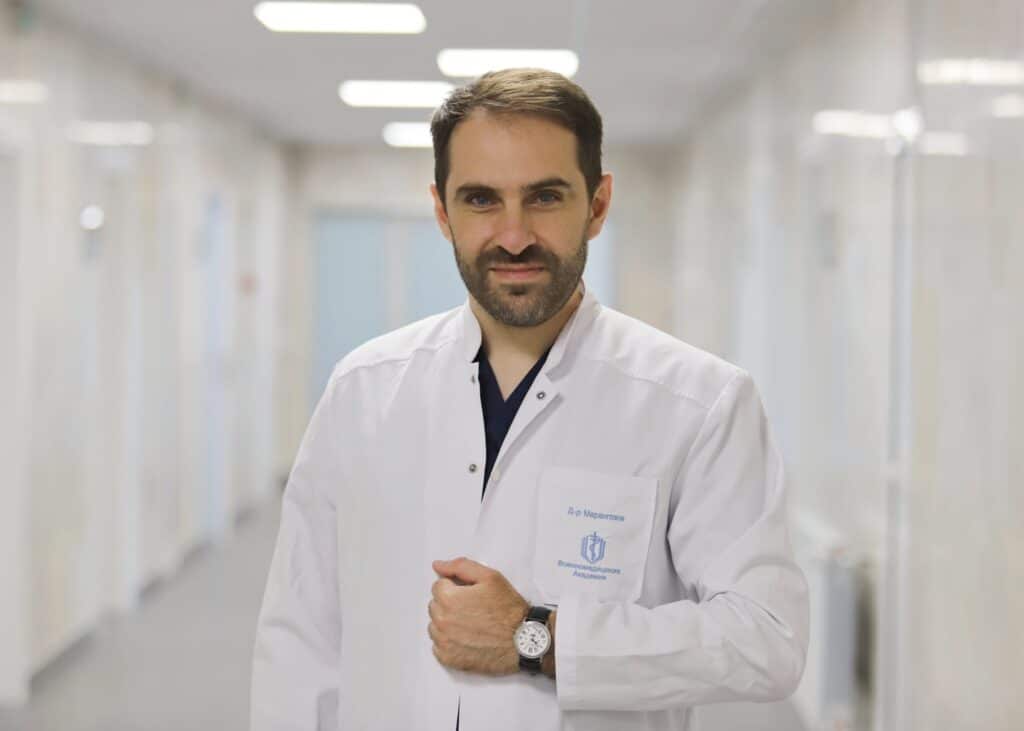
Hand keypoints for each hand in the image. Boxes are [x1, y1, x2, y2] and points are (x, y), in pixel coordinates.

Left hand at [427, 557, 527, 675]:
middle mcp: (442, 621)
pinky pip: (438, 646)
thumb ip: (460, 566)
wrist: (522, 641)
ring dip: (447, 623)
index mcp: (449, 598)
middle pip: (435, 605)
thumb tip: (438, 565)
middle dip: (450, 604)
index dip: (456, 587)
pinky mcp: (448, 659)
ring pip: (435, 626)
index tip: (470, 595)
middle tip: (473, 608)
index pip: (438, 586)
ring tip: (471, 623)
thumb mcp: (490, 577)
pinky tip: (467, 638)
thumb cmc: (508, 610)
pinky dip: (449, 642)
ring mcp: (444, 642)